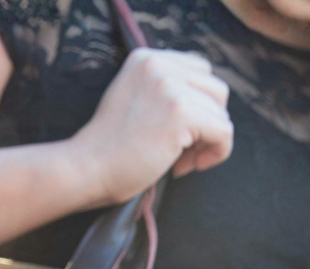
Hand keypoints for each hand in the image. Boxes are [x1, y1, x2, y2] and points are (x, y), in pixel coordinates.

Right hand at [70, 48, 233, 205]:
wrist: (85, 169)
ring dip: (208, 142)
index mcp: (146, 59)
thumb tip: (207, 107)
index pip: (199, 72)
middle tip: (182, 154)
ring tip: (180, 163)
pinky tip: (188, 167)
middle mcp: (160, 66)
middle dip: (206, 125)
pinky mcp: (181, 114)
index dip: (197, 107)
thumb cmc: (106, 151)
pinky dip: (216, 153)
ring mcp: (171, 88)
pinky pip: (224, 132)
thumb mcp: (132, 102)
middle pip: (216, 90)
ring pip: (221, 113)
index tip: (178, 136)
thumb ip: (161, 92)